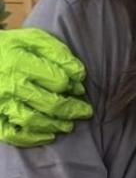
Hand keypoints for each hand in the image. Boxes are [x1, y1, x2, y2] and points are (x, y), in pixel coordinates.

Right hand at [0, 28, 92, 146]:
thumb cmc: (10, 47)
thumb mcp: (33, 39)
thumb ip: (58, 53)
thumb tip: (79, 74)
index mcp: (19, 63)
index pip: (58, 81)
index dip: (73, 86)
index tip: (80, 88)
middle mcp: (9, 86)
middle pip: (50, 103)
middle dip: (73, 109)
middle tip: (86, 112)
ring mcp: (0, 103)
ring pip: (32, 121)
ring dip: (56, 125)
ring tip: (69, 125)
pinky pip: (12, 134)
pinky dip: (32, 138)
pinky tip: (48, 136)